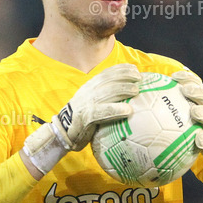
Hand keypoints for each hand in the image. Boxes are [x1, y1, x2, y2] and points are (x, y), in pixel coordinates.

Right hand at [22, 64, 138, 176]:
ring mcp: (86, 103)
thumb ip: (105, 97)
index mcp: (90, 87)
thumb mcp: (92, 103)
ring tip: (136, 91)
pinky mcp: (86, 117)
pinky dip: (116, 109)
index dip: (121, 69)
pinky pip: (102, 111)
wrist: (63, 133)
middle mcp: (88, 92)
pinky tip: (128, 110)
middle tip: (139, 78)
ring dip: (123, 90)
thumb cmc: (83, 120)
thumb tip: (127, 95)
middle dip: (125, 76)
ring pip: (107, 92)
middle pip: (109, 79)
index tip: (135, 69)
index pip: (107, 73)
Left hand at [173, 70, 202, 176]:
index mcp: (201, 101)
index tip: (174, 76)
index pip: (196, 85)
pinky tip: (199, 141)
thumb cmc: (192, 131)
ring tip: (195, 113)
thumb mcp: (180, 121)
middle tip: (186, 90)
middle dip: (197, 91)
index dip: (187, 79)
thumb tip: (144, 105)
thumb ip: (166, 112)